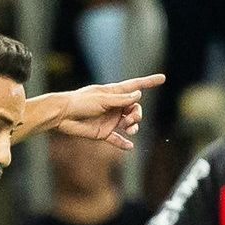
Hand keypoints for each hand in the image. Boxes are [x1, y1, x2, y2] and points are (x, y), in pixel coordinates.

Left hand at [48, 74, 164, 149]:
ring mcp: (110, 119)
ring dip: (133, 126)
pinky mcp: (103, 132)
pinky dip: (123, 143)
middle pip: (135, 109)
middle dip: (137, 114)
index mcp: (114, 93)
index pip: (135, 86)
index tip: (162, 78)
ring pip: (129, 124)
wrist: (62, 116)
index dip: (148, 82)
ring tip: (130, 129)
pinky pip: (117, 139)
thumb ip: (121, 99)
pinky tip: (129, 146)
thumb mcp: (102, 99)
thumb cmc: (80, 102)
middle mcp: (114, 106)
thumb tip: (138, 95)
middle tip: (131, 119)